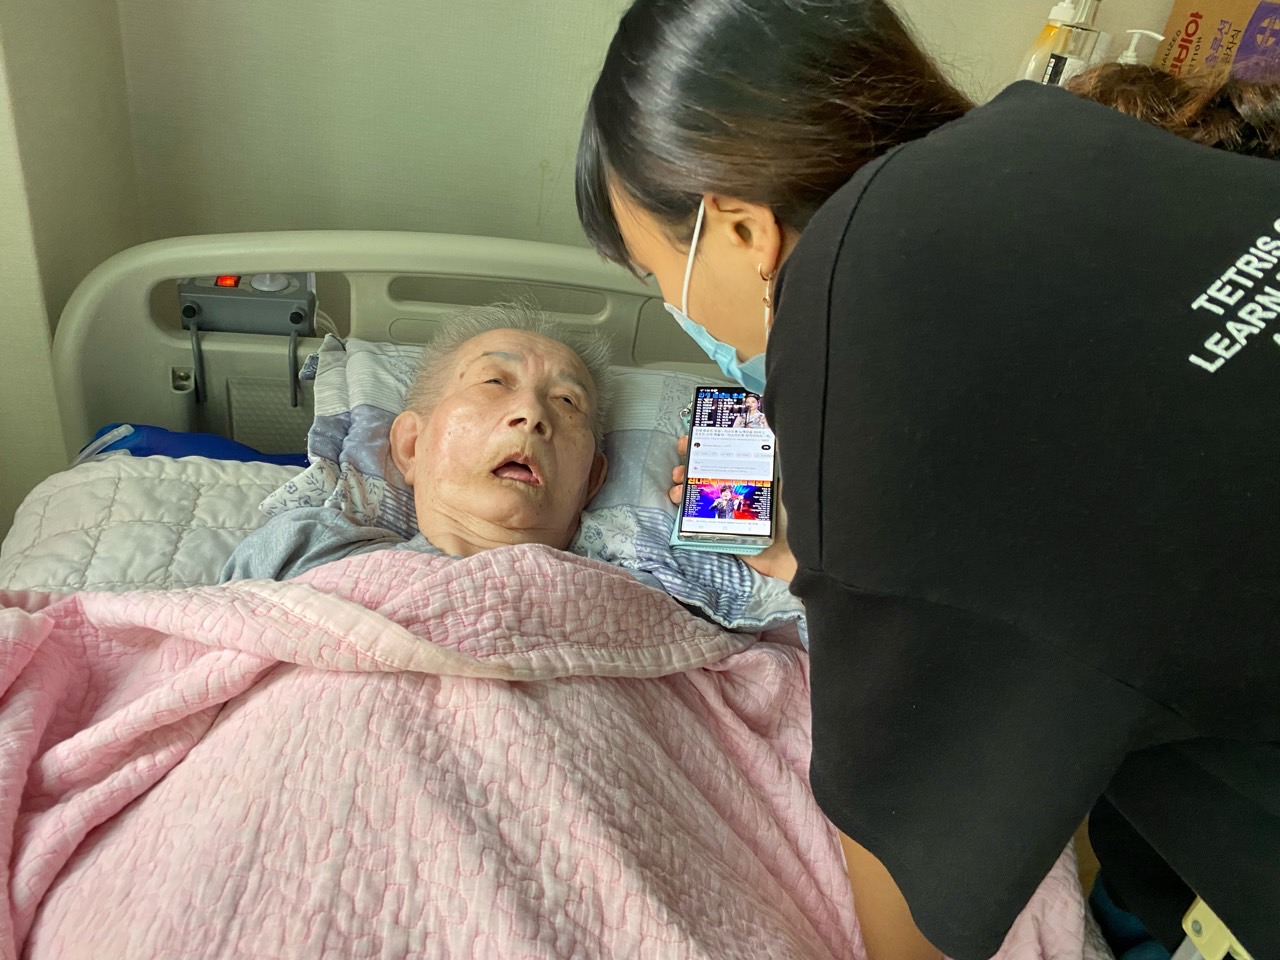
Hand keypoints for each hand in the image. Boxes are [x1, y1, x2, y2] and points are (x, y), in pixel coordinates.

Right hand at [671, 436, 797, 581]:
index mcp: (754, 474)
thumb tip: (768, 420)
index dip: (704, 447)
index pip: (725, 455)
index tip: (688, 441)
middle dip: (688, 469)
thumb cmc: (799, 512)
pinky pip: (699, 524)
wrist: (800, 553)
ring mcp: (731, 513)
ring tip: (678, 490)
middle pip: (707, 476)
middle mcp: (741, 491)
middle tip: (680, 469)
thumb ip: (777, 451)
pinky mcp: (724, 535)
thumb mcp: (789, 474)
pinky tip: (679, 507)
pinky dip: (685, 516)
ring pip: (699, 498)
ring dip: (683, 491)